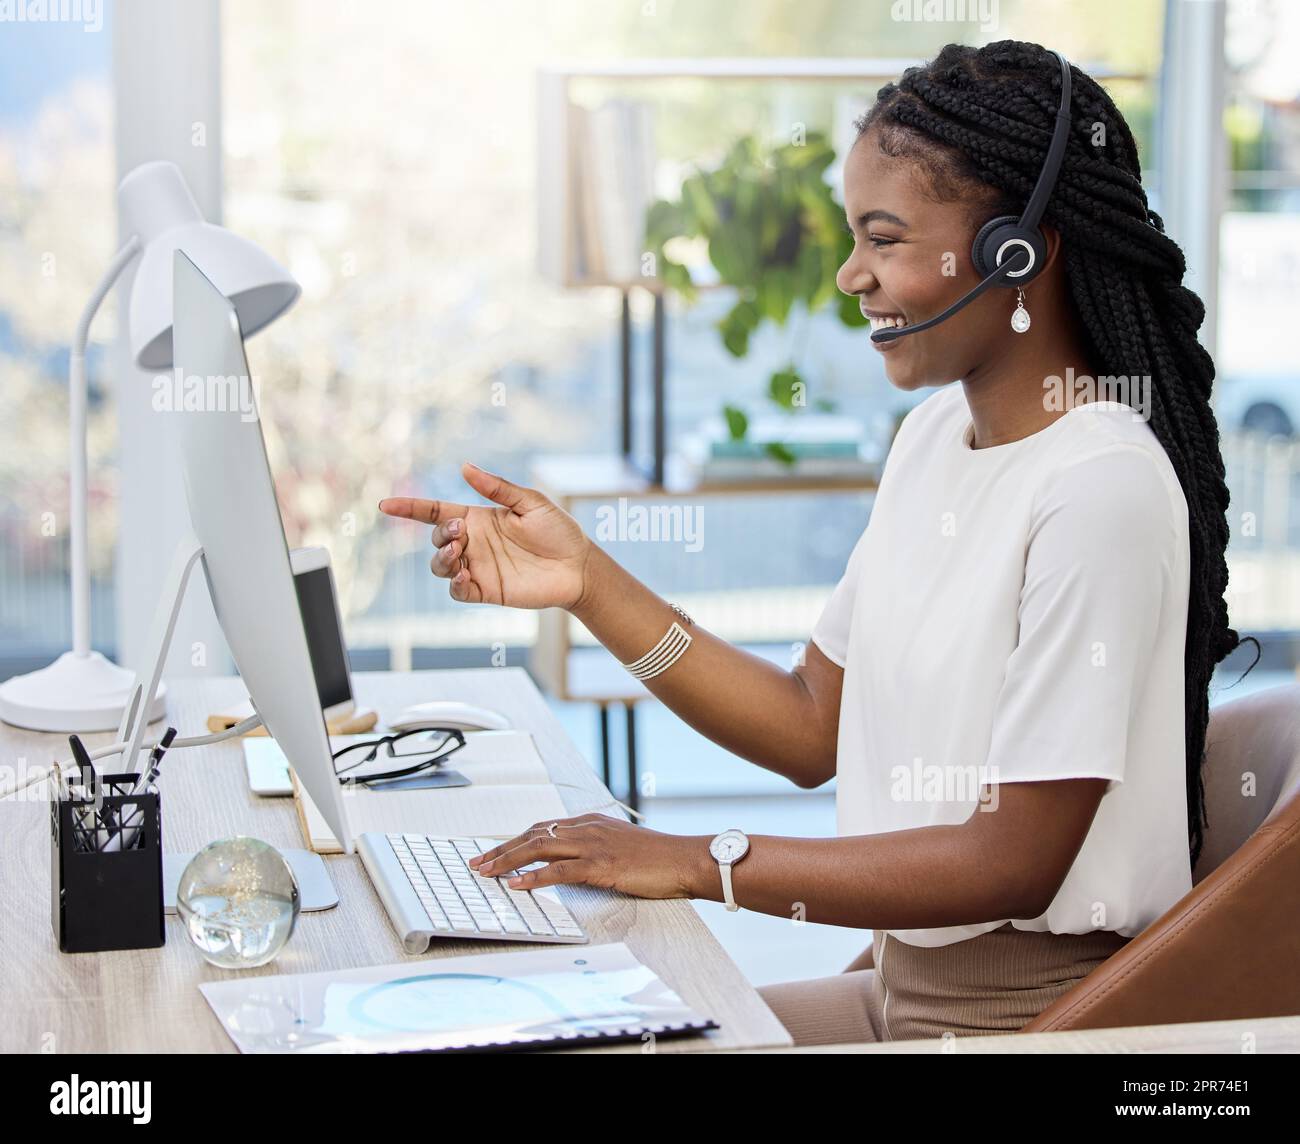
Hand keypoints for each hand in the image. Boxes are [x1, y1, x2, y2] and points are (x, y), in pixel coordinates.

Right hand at [379, 462, 593, 611]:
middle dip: (440, 533)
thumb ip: (497, 488)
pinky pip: (457, 590)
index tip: (385, 506)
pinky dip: (454, 583)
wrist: (578, 566)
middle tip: (461, 529)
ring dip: (442, 557)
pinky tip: (465, 575)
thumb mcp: (530, 502)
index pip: (435, 512)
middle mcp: (473, 542)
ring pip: (440, 566)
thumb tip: (464, 467)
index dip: (409, 508)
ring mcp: (478, 567)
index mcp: (479, 518)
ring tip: (460, 550)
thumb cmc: (558, 530)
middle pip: (436, 538)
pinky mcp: (487, 590)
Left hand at [468, 814, 712, 900]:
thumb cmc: (657, 857)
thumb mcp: (620, 846)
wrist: (684, 859)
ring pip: (539, 848)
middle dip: (501, 849)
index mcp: (590, 822)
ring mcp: (593, 845)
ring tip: (486, 873)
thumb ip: (595, 848)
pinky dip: (533, 876)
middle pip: (533, 834)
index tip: (494, 852)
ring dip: (508, 861)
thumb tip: (572, 862)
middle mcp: (587, 828)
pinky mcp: (601, 865)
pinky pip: (559, 870)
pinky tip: (516, 884)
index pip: (542, 827)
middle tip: (477, 863)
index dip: (514, 840)